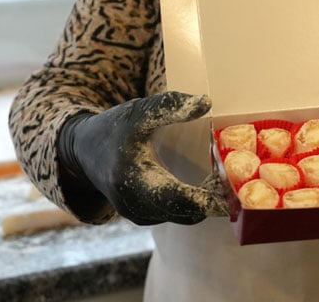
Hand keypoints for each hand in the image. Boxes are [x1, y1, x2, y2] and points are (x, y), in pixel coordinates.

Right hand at [60, 91, 227, 225]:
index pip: (178, 199)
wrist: (83, 151)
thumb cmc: (113, 129)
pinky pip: (175, 214)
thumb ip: (170, 106)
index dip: (208, 199)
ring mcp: (139, 215)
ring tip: (222, 175)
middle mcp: (136, 205)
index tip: (233, 190)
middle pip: (186, 212)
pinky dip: (192, 202)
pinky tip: (205, 182)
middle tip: (235, 176)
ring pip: (183, 216)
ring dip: (204, 201)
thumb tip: (205, 103)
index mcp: (133, 180)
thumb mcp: (138, 112)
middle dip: (213, 198)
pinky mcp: (143, 216)